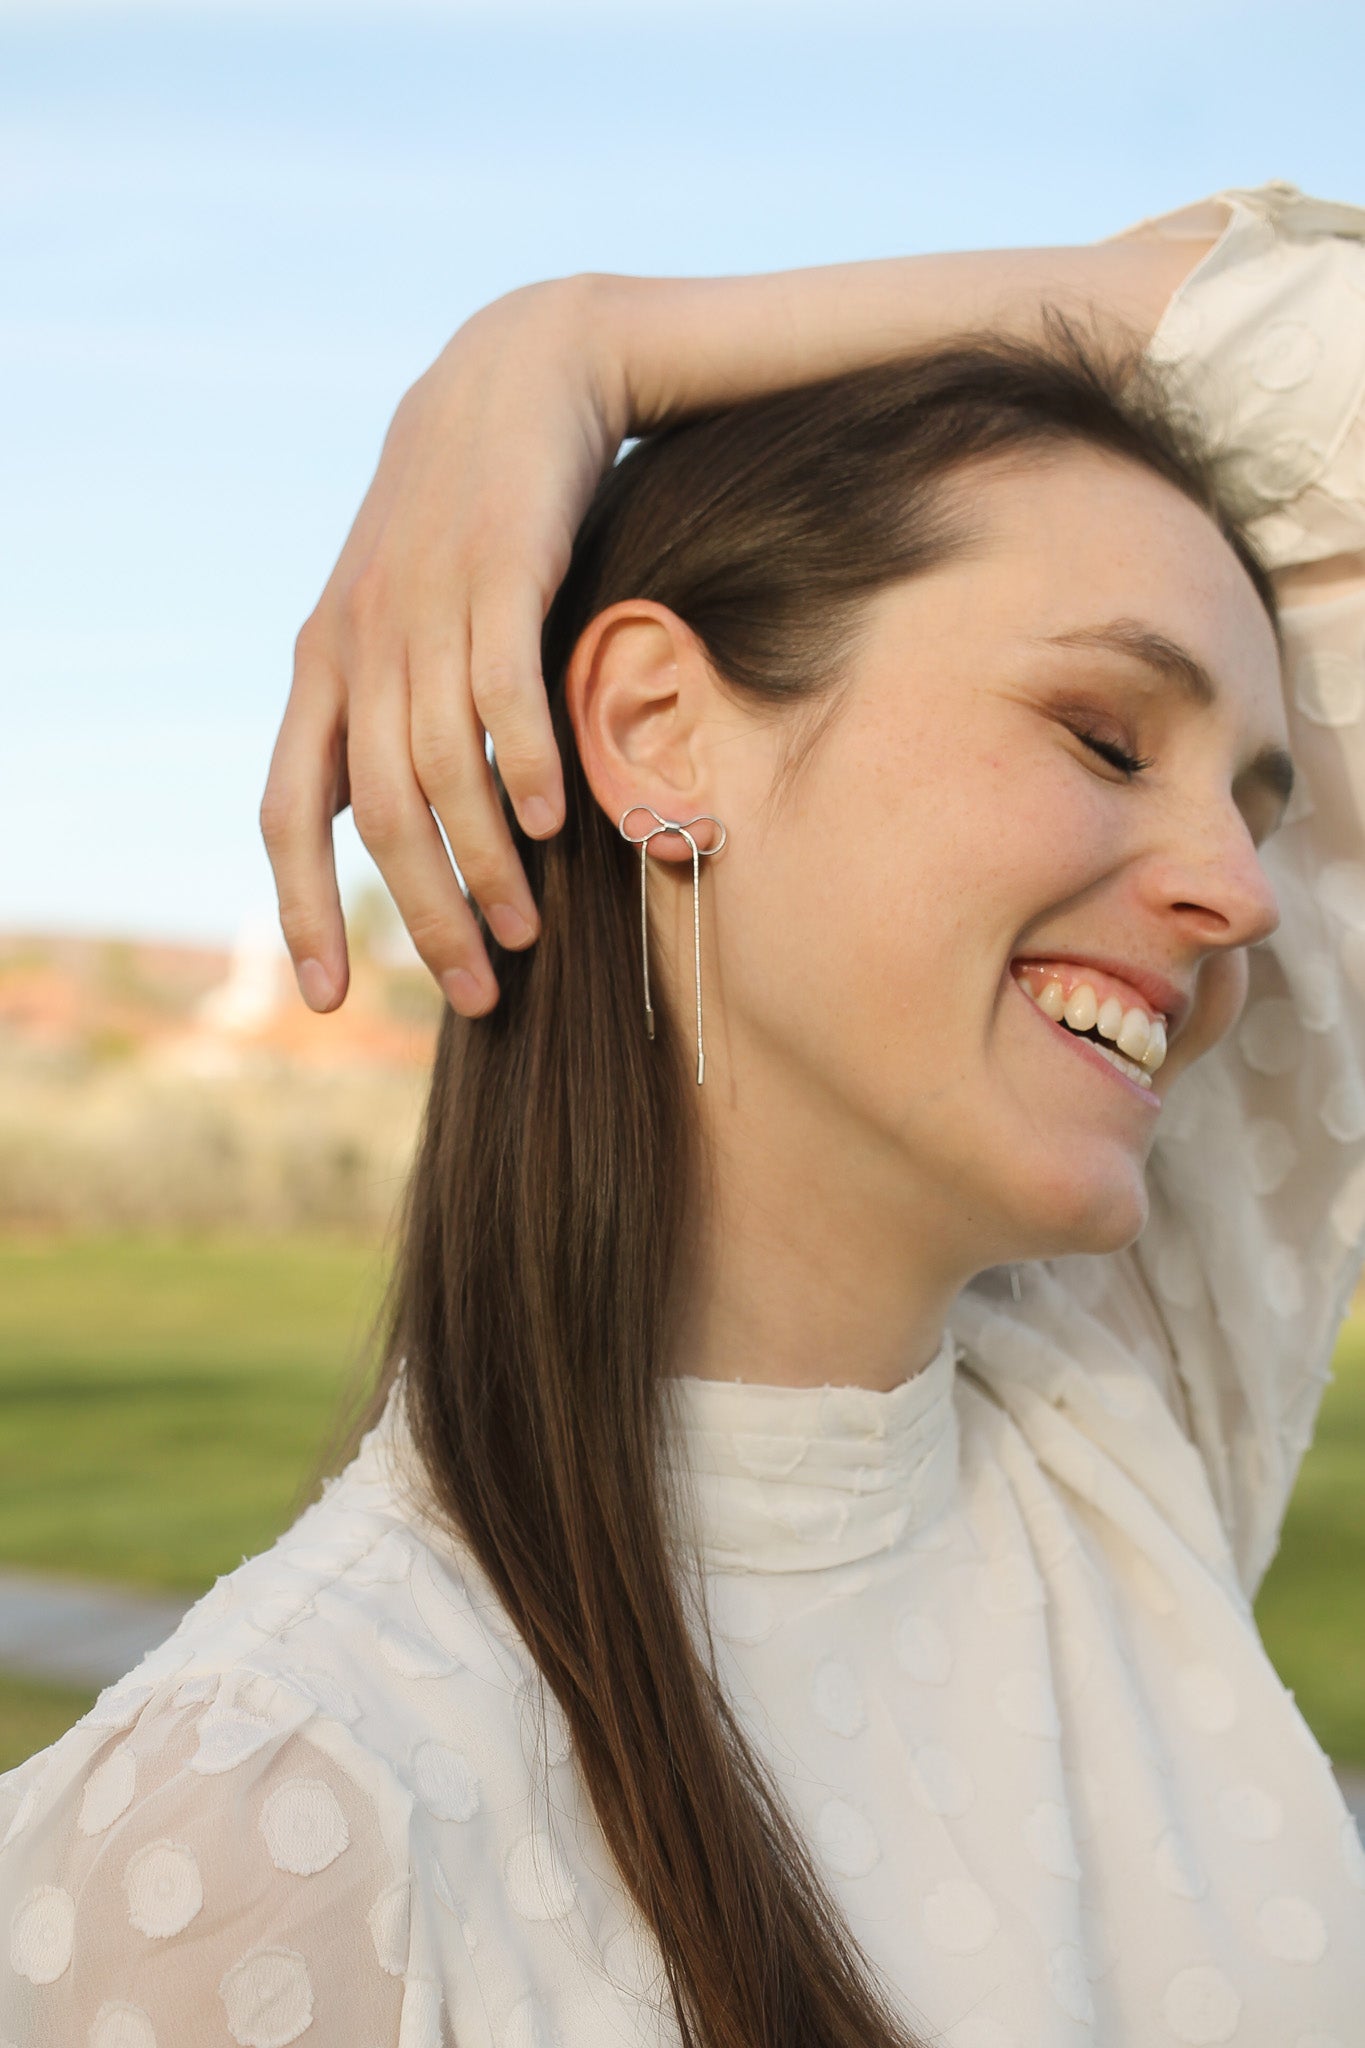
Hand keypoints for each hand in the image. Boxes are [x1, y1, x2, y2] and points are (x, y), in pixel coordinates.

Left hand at [260, 275, 628, 1015]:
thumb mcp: (390, 618)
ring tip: (527, 932)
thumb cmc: (459, 522)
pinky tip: (557, 824)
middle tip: (476, 993)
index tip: (329, 999)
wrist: (513, 375)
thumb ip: (373, 714)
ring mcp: (427, 607)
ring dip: (487, 863)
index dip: (301, 911)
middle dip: (425, 918)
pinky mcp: (500, 569)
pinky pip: (503, 689)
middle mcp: (360, 646)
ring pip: (443, 769)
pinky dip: (527, 764)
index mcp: (322, 668)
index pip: (287, 813)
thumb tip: (367, 818)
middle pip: (380, 817)